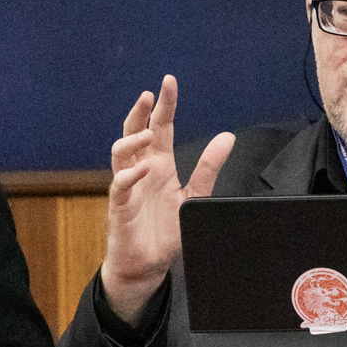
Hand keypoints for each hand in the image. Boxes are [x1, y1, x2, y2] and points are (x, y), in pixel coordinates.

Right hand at [101, 75, 234, 324]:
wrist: (149, 265)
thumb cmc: (167, 230)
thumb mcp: (195, 195)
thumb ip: (209, 168)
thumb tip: (227, 137)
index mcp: (160, 165)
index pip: (160, 127)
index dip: (164, 105)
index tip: (169, 82)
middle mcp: (141, 170)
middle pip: (134, 132)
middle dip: (141, 112)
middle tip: (150, 94)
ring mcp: (128, 187)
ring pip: (119, 154)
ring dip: (132, 140)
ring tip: (148, 134)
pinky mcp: (120, 208)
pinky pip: (119, 187)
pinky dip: (128, 176)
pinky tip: (141, 169)